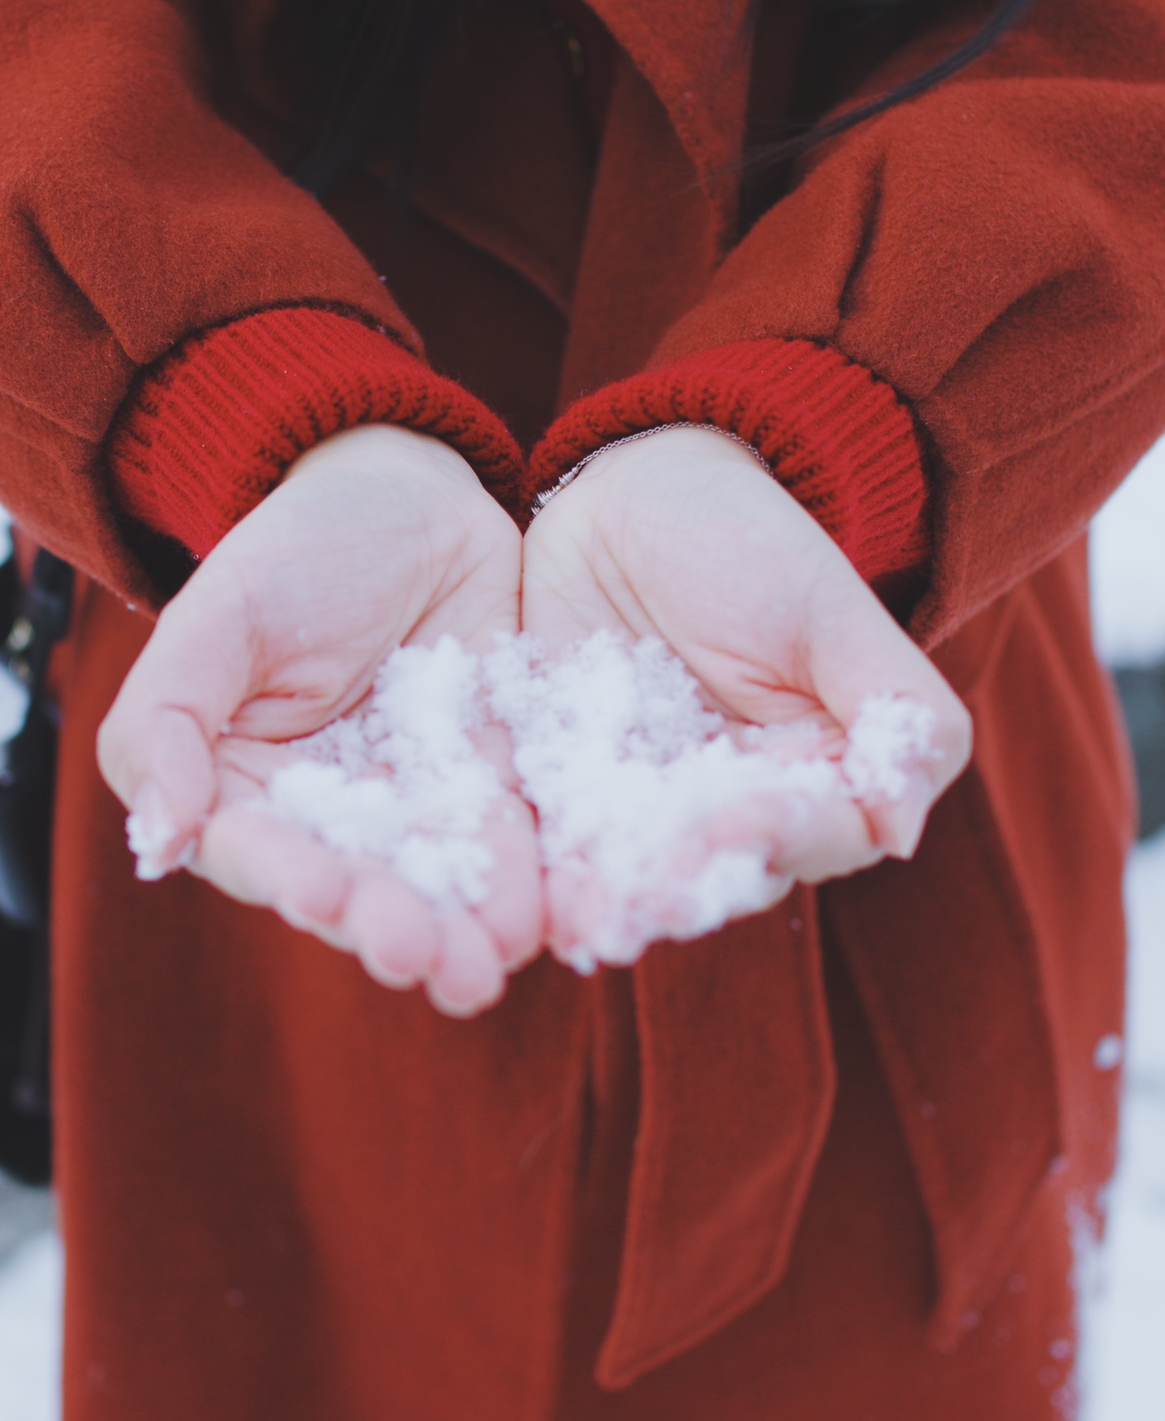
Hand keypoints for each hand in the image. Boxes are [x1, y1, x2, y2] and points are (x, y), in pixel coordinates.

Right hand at [97, 425, 542, 1015]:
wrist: (409, 496)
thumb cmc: (293, 549)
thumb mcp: (219, 614)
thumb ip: (169, 715)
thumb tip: (161, 830)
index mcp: (238, 786)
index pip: (257, 851)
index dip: (288, 878)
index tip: (325, 894)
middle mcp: (325, 815)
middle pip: (352, 888)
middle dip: (386, 927)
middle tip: (422, 956)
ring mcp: (411, 807)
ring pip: (432, 885)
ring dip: (457, 933)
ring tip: (483, 970)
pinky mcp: (490, 788)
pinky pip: (507, 845)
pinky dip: (522, 886)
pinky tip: (539, 919)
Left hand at [521, 426, 972, 940]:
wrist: (633, 496)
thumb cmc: (754, 543)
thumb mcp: (829, 611)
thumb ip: (892, 710)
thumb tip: (904, 829)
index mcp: (815, 779)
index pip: (809, 828)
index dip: (774, 833)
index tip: (733, 823)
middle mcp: (728, 812)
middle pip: (713, 870)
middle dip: (675, 891)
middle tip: (637, 910)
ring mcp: (640, 806)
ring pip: (629, 871)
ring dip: (605, 901)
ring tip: (578, 925)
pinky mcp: (562, 789)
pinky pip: (551, 836)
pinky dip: (537, 868)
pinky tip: (517, 897)